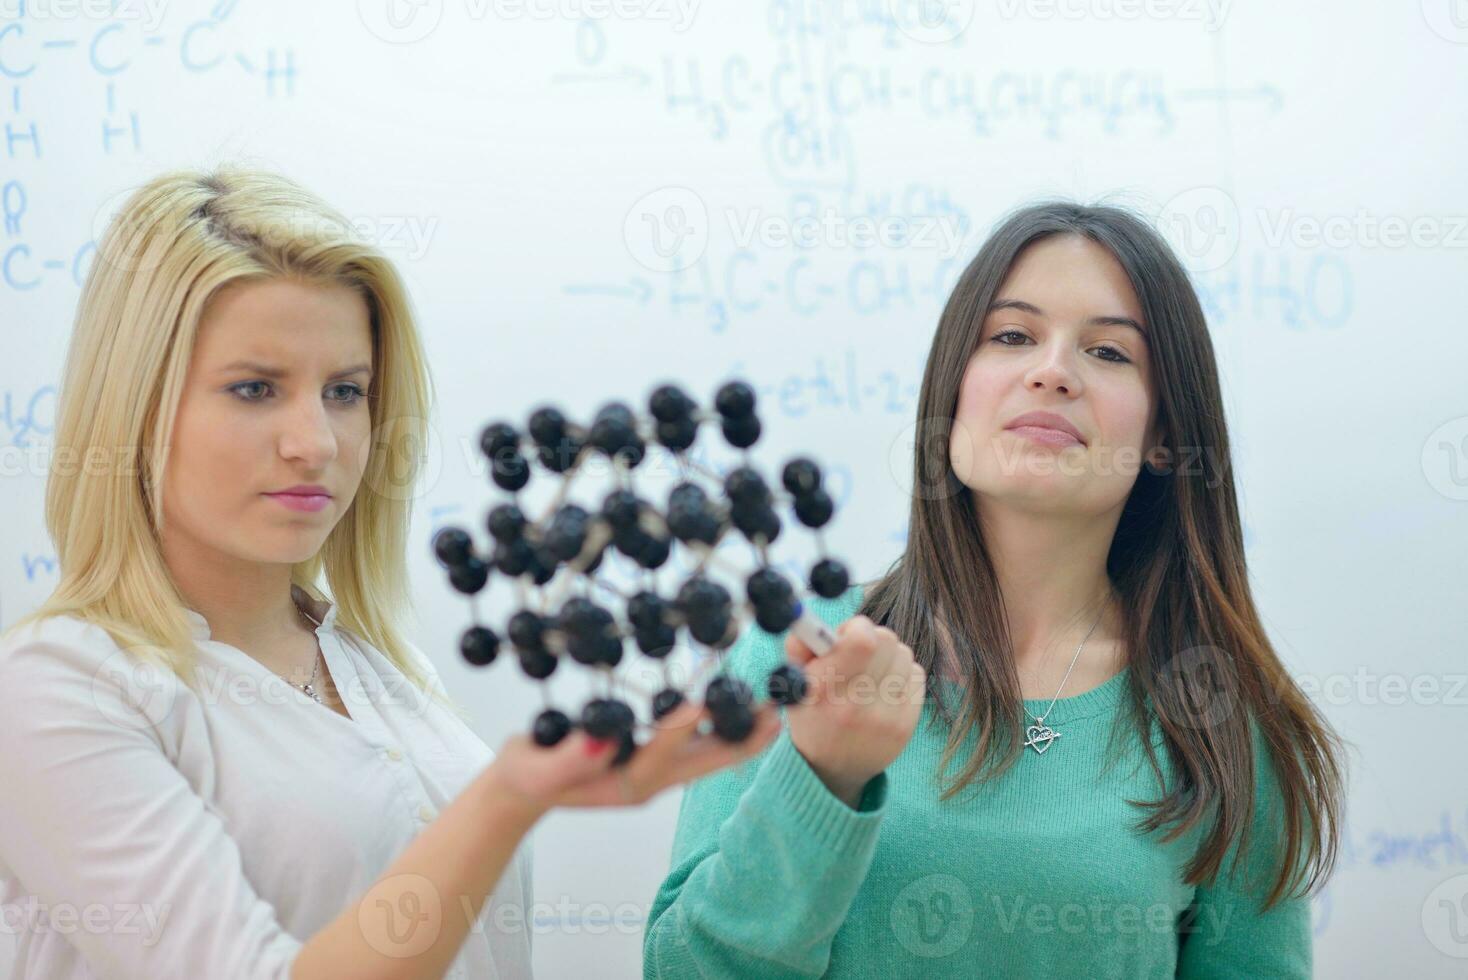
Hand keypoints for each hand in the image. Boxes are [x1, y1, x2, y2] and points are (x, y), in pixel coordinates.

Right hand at [480, 700, 781, 816]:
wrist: (529, 786)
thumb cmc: (531, 774)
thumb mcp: (537, 769)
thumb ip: (568, 759)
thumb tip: (602, 741)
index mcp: (622, 784)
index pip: (655, 759)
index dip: (675, 733)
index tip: (696, 707)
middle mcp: (649, 782)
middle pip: (700, 765)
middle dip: (737, 742)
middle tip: (773, 718)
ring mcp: (656, 772)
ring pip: (707, 756)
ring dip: (740, 735)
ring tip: (773, 711)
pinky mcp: (657, 757)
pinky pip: (699, 745)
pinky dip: (722, 726)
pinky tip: (740, 705)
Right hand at [784, 615, 925, 807]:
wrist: (832, 769)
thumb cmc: (812, 715)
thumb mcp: (793, 683)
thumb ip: (800, 646)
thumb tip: (814, 624)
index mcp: (823, 691)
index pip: (863, 641)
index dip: (856, 628)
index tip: (845, 638)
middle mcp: (855, 706)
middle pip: (887, 641)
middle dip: (872, 639)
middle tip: (859, 654)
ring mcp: (885, 718)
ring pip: (904, 655)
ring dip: (888, 656)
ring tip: (871, 673)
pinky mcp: (906, 726)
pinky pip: (917, 675)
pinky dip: (902, 674)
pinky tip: (885, 688)